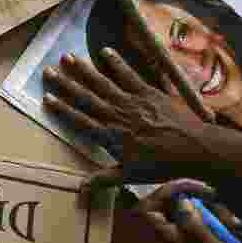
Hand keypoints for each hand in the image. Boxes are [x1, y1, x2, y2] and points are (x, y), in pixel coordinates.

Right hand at [42, 49, 204, 164]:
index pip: (80, 120)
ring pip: (103, 83)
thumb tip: (81, 190)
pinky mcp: (149, 92)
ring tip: (68, 57)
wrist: (195, 149)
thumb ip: (105, 179)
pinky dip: (117, 63)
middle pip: (86, 97)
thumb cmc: (163, 166)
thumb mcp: (131, 176)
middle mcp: (118, 115)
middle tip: (48, 71)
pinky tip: (105, 51)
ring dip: (85, 70)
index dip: (62, 109)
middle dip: (66, 84)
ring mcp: (133, 101)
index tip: (47, 97)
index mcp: (111, 136)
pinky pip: (130, 75)